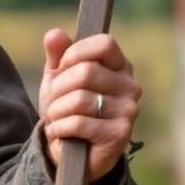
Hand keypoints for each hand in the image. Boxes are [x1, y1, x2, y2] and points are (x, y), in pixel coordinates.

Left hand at [38, 29, 141, 181]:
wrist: (69, 150)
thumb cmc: (67, 108)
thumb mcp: (58, 78)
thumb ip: (57, 54)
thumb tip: (54, 34)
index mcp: (120, 66)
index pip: (104, 43)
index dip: (74, 54)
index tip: (62, 69)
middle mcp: (131, 86)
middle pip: (85, 71)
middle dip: (59, 87)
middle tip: (54, 101)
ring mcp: (129, 111)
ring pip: (79, 99)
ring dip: (56, 110)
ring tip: (56, 118)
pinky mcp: (120, 134)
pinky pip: (78, 123)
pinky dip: (59, 128)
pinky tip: (60, 133)